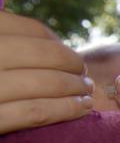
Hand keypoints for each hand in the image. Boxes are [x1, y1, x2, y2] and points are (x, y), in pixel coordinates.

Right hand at [0, 10, 93, 134]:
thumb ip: (10, 44)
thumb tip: (51, 42)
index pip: (29, 30)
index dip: (56, 43)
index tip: (69, 56)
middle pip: (43, 54)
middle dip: (72, 64)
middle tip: (85, 75)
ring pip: (45, 83)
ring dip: (74, 87)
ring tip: (87, 92)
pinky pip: (36, 112)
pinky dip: (66, 109)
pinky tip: (81, 108)